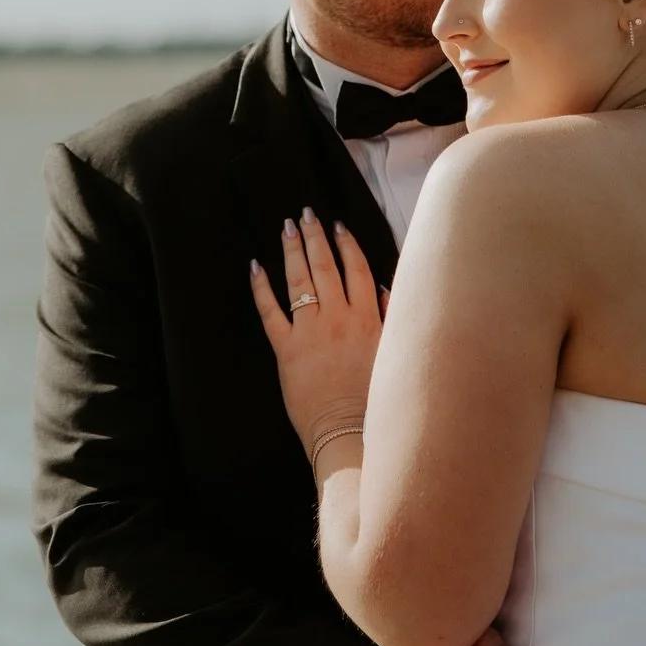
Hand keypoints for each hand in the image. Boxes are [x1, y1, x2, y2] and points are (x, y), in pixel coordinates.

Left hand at [249, 209, 382, 452]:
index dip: (347, 245)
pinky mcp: (286, 349)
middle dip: (315, 237)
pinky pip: (270, 311)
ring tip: (286, 228)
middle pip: (325, 267)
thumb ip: (389, 319)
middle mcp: (338, 318)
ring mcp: (310, 331)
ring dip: (292, 250)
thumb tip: (385, 290)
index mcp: (367, 319)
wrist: (347, 431)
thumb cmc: (372, 400)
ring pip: (300, 280)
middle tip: (306, 214)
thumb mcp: (390, 355)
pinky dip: (261, 288)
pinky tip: (256, 267)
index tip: (339, 226)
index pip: (357, 270)